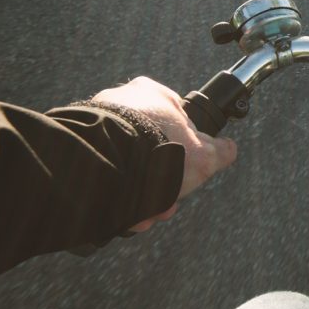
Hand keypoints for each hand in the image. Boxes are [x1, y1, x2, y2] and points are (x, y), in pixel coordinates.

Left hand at [89, 77, 238, 231]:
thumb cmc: (159, 150)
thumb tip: (229, 149)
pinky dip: (114, 192)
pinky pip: (103, 171)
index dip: (185, 155)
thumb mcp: (204, 155)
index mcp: (154, 94)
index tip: (186, 176)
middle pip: (149, 149)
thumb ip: (220, 151)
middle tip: (164, 203)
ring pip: (126, 164)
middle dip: (160, 181)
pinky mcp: (79, 143)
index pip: (177, 123)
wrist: (110, 161)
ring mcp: (97, 121)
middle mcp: (122, 101)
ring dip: (139, 192)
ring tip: (143, 213)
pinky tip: (123, 211)